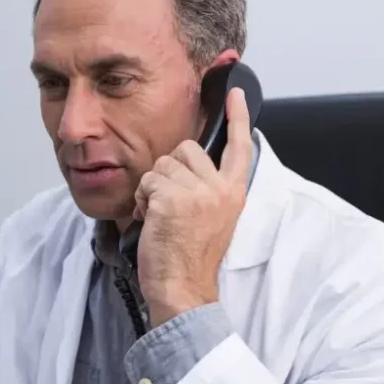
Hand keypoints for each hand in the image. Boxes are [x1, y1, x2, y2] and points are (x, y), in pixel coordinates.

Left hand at [133, 88, 252, 325]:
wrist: (183, 289)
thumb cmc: (191, 258)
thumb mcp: (213, 218)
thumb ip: (208, 188)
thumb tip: (188, 163)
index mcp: (233, 193)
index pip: (239, 147)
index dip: (237, 118)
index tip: (235, 94)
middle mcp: (219, 189)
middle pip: (185, 149)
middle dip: (170, 171)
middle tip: (172, 204)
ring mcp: (197, 193)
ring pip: (161, 164)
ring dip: (154, 187)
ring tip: (163, 216)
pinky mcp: (171, 199)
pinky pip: (147, 181)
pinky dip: (143, 200)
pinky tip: (152, 222)